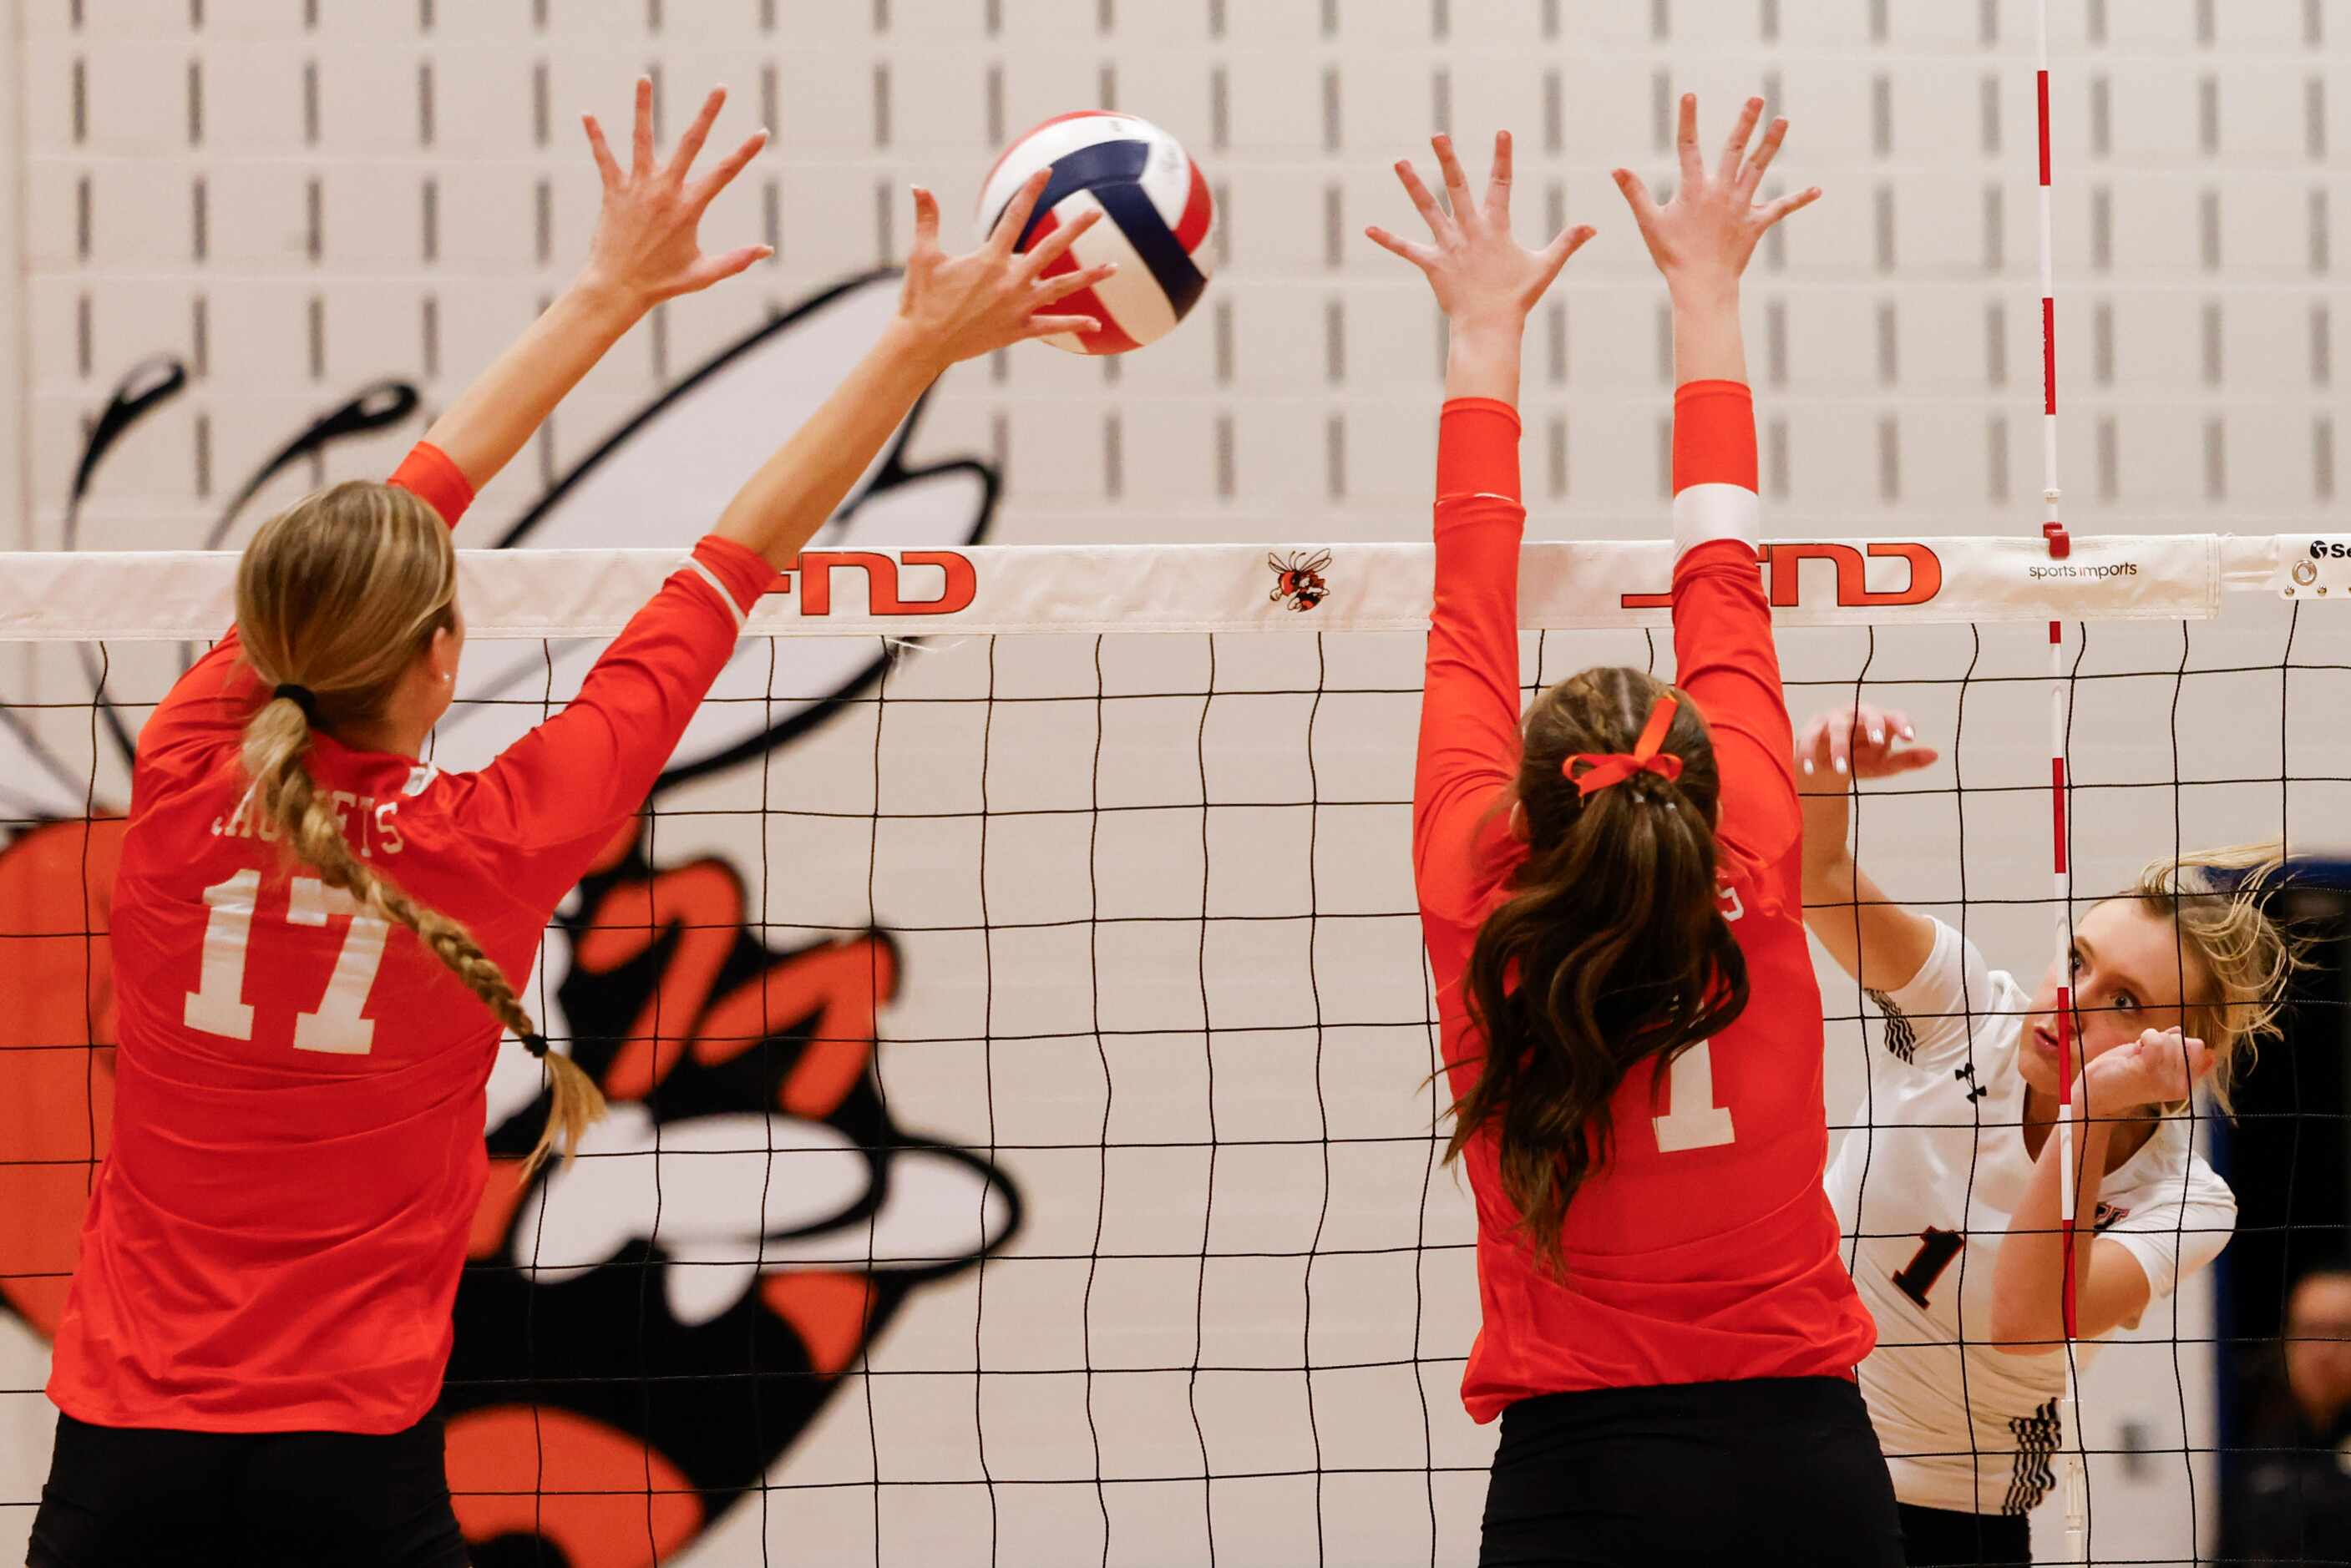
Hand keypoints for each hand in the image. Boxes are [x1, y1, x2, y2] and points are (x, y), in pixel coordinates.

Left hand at [578, 79, 772, 311]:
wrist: (617, 287)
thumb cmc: (663, 283)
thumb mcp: (704, 274)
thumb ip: (736, 260)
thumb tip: (767, 250)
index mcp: (689, 208)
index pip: (725, 173)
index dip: (746, 152)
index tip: (761, 132)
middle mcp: (665, 191)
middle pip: (690, 143)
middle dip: (708, 113)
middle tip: (720, 88)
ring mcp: (637, 188)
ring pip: (642, 138)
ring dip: (643, 107)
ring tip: (644, 78)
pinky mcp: (614, 191)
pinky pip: (604, 158)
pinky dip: (596, 137)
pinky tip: (587, 115)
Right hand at [888, 169, 1114, 369]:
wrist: (923, 344)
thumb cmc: (920, 299)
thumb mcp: (922, 255)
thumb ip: (926, 219)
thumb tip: (918, 186)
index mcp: (989, 258)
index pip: (1015, 216)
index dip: (1031, 191)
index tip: (1046, 171)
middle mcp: (1010, 280)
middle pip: (1051, 248)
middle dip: (1075, 228)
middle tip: (1096, 211)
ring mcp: (1017, 307)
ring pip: (1062, 287)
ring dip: (1089, 276)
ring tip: (1114, 266)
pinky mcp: (1018, 331)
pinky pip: (1052, 326)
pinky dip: (1074, 324)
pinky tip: (1096, 324)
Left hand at [1366, 131, 1594, 333]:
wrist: (1489, 326)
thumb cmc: (1517, 298)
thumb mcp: (1545, 267)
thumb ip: (1567, 242)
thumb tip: (1594, 226)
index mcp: (1496, 226)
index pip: (1501, 184)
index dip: (1502, 157)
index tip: (1502, 131)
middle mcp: (1470, 229)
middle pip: (1457, 186)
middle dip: (1448, 158)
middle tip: (1437, 134)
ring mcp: (1449, 245)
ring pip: (1427, 208)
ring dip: (1412, 185)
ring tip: (1398, 162)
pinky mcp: (1432, 264)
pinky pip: (1406, 249)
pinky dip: (1387, 240)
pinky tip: (1367, 229)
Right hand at [1615, 95, 1819, 299]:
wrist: (1702, 285)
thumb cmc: (1672, 255)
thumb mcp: (1649, 222)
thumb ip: (1635, 193)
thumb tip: (1616, 169)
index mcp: (1694, 189)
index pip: (1687, 147)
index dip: (1688, 120)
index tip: (1690, 95)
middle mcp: (1721, 191)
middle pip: (1734, 149)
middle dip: (1745, 122)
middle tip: (1757, 99)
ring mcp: (1741, 206)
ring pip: (1759, 168)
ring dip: (1771, 143)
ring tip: (1783, 120)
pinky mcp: (1756, 223)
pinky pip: (1780, 208)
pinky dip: (1798, 199)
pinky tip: (1816, 190)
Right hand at [1795, 705, 1938, 794]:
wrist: (1826, 768)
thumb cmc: (1860, 761)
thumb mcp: (1884, 765)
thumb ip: (1906, 760)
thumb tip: (1935, 755)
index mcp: (1879, 720)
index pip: (1894, 716)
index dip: (1902, 723)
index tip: (1910, 737)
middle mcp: (1856, 714)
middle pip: (1866, 713)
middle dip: (1873, 726)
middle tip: (1878, 743)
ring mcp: (1832, 719)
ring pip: (1837, 728)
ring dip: (1839, 748)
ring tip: (1842, 770)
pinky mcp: (1811, 728)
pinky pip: (1809, 738)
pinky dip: (1809, 754)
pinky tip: (1810, 770)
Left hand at [2082, 1028, 2214, 1112]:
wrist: (2095, 1094)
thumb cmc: (2121, 1075)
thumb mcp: (2152, 1061)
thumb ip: (2169, 1050)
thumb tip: (2180, 1031)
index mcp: (2185, 1085)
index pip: (2203, 1051)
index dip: (2181, 1042)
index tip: (2162, 1051)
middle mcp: (2180, 1086)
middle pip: (2187, 1041)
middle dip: (2165, 1040)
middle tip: (2145, 1054)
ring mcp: (2166, 1080)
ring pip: (2171, 1039)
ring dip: (2151, 1039)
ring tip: (2137, 1055)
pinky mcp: (2148, 1070)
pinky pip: (2156, 1040)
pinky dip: (2146, 1037)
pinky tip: (2135, 1049)